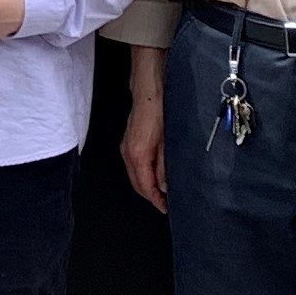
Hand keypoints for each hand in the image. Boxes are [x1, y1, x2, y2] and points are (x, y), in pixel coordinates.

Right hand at [120, 42, 168, 212]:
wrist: (149, 86)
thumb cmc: (160, 108)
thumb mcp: (169, 141)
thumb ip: (166, 166)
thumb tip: (165, 186)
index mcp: (138, 154)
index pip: (145, 187)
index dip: (156, 200)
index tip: (166, 208)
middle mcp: (128, 152)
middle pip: (137, 183)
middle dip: (150, 196)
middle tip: (166, 204)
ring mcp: (126, 146)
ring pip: (135, 174)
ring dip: (147, 185)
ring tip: (164, 192)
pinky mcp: (129, 140)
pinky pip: (135, 164)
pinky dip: (144, 173)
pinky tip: (156, 174)